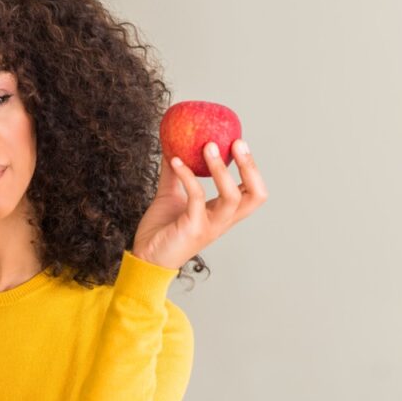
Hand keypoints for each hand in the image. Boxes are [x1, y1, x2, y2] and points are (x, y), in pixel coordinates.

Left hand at [132, 139, 267, 269]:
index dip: (252, 168)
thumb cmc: (162, 231)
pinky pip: (196, 197)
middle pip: (255, 195)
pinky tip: (175, 161)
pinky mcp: (194, 228)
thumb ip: (175, 175)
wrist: (146, 258)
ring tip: (207, 146)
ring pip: (232, 197)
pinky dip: (188, 176)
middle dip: (250, 167)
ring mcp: (211, 226)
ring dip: (221, 169)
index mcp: (223, 213)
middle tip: (236, 142)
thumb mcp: (171, 196)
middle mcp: (223, 220)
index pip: (252, 192)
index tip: (238, 143)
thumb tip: (173, 147)